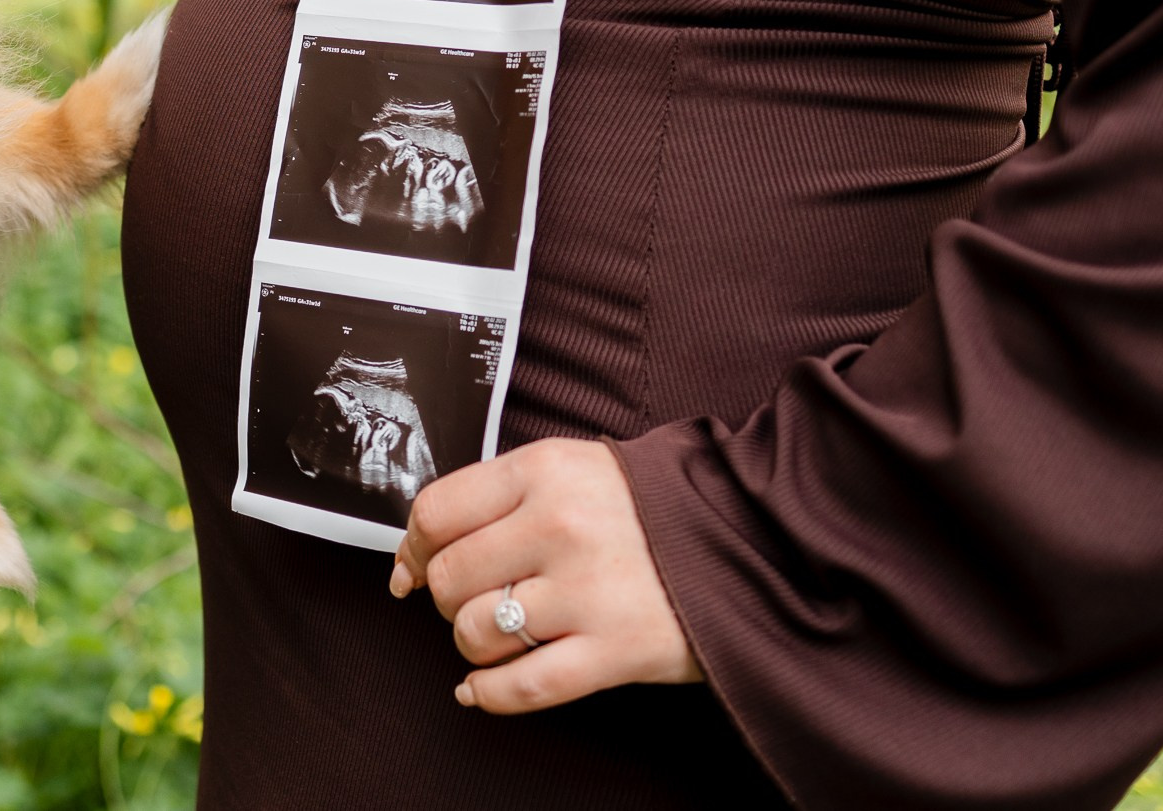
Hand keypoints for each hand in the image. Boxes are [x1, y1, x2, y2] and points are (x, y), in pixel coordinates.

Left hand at [390, 438, 701, 712]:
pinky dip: (489, 695)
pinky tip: (480, 690)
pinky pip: (523, 686)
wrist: (750, 535)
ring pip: (474, 632)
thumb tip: (411, 555)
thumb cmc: (649, 504)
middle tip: (470, 597)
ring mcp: (588, 591)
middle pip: (447, 576)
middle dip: (445, 596)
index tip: (414, 563)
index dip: (413, 545)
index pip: (436, 512)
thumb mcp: (571, 468)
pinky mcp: (616, 650)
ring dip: (471, 644)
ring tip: (497, 635)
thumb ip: (495, 497)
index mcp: (543, 472)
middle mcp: (559, 527)